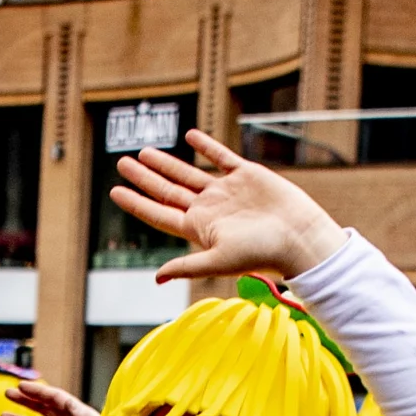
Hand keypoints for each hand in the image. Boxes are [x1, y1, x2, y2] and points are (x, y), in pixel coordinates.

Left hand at [107, 133, 343, 284]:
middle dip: (144, 178)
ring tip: (144, 152)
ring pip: (189, 173)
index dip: (136, 203)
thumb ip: (187, 266)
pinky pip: (221, 157)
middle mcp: (209, 209)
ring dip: (167, 163)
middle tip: (121, 163)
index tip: (115, 192)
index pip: (159, 213)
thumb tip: (156, 278)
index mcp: (199, 229)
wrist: (300, 237)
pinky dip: (206, 147)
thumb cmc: (262, 253)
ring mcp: (227, 192)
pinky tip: (190, 136)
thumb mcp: (220, 260)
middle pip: (168, 190)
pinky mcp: (247, 175)